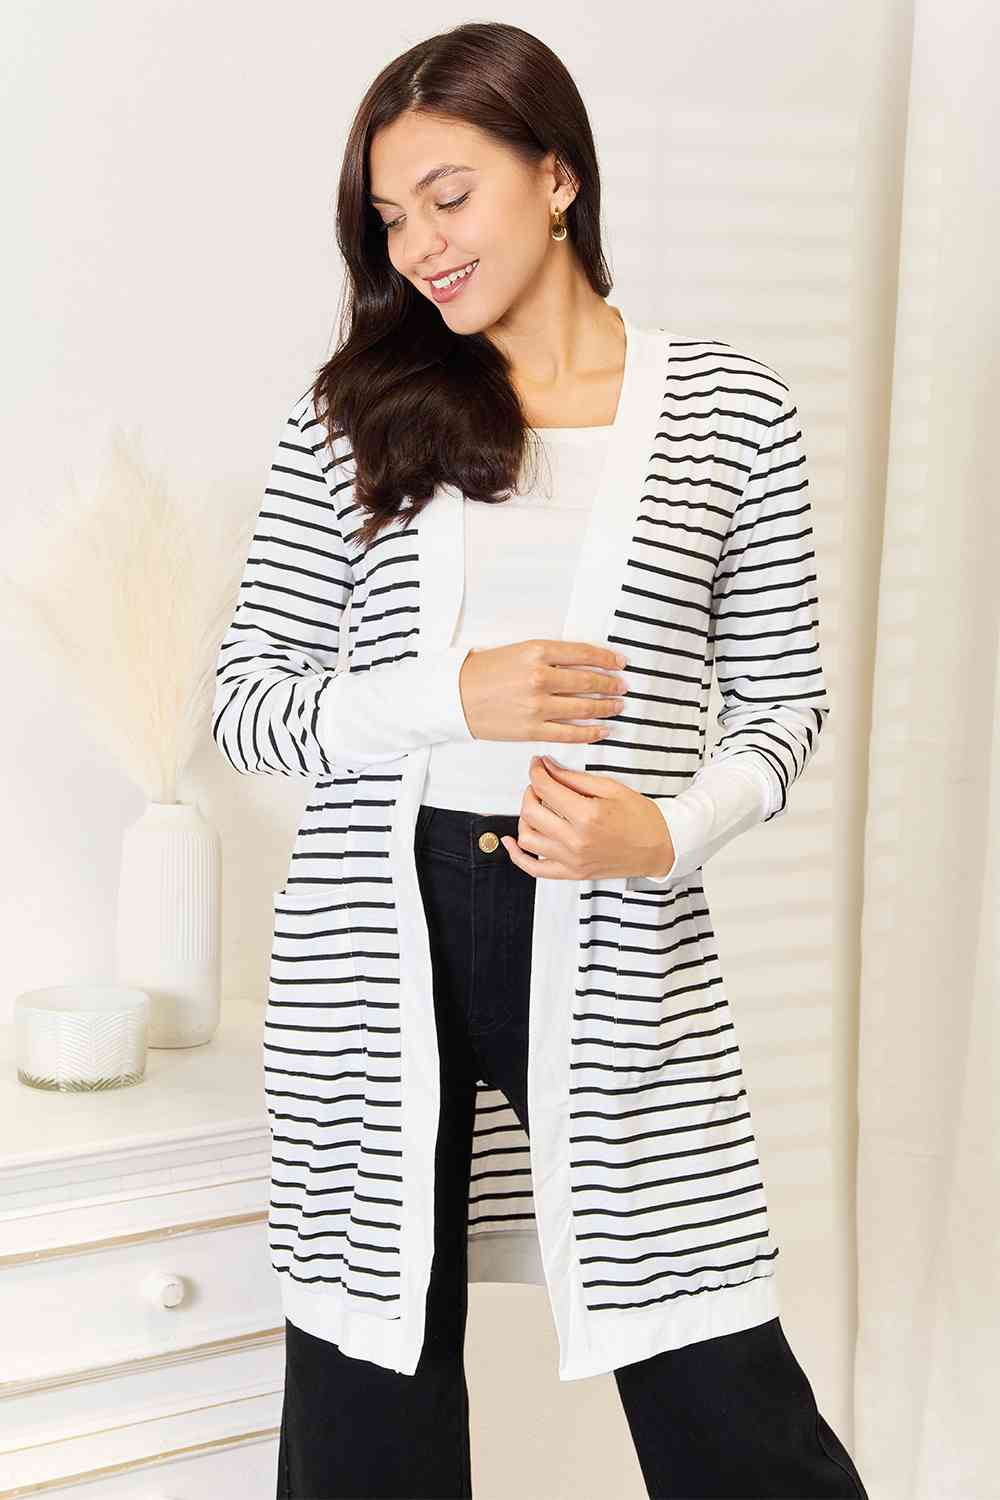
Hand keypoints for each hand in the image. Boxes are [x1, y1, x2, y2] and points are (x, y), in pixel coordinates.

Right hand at [458, 639, 627, 743]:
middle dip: (611, 684)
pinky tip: (602, 730)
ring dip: (606, 707)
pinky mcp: (532, 729)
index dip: (607, 658)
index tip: (620, 662)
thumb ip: (548, 655)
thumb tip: (582, 661)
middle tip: (623, 686)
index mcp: (537, 650)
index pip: (584, 653)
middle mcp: (540, 676)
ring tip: (617, 706)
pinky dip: (590, 732)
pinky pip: (569, 733)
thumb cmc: (483, 671)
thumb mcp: (517, 650)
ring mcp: (537, 705)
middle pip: (588, 681)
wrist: (454, 696)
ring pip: (583, 707)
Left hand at [501, 755, 674, 880]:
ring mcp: (572, 861)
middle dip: (530, 791)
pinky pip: (534, 869)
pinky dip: (518, 856)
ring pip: (528, 838)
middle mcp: (576, 840)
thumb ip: (574, 778)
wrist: (660, 848)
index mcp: (587, 815)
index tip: (537, 764)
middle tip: (540, 784)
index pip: (546, 789)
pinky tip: (512, 841)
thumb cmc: (641, 816)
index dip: (536, 772)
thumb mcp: (610, 788)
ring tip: (538, 808)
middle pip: (531, 811)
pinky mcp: (572, 873)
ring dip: (525, 818)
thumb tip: (546, 766)